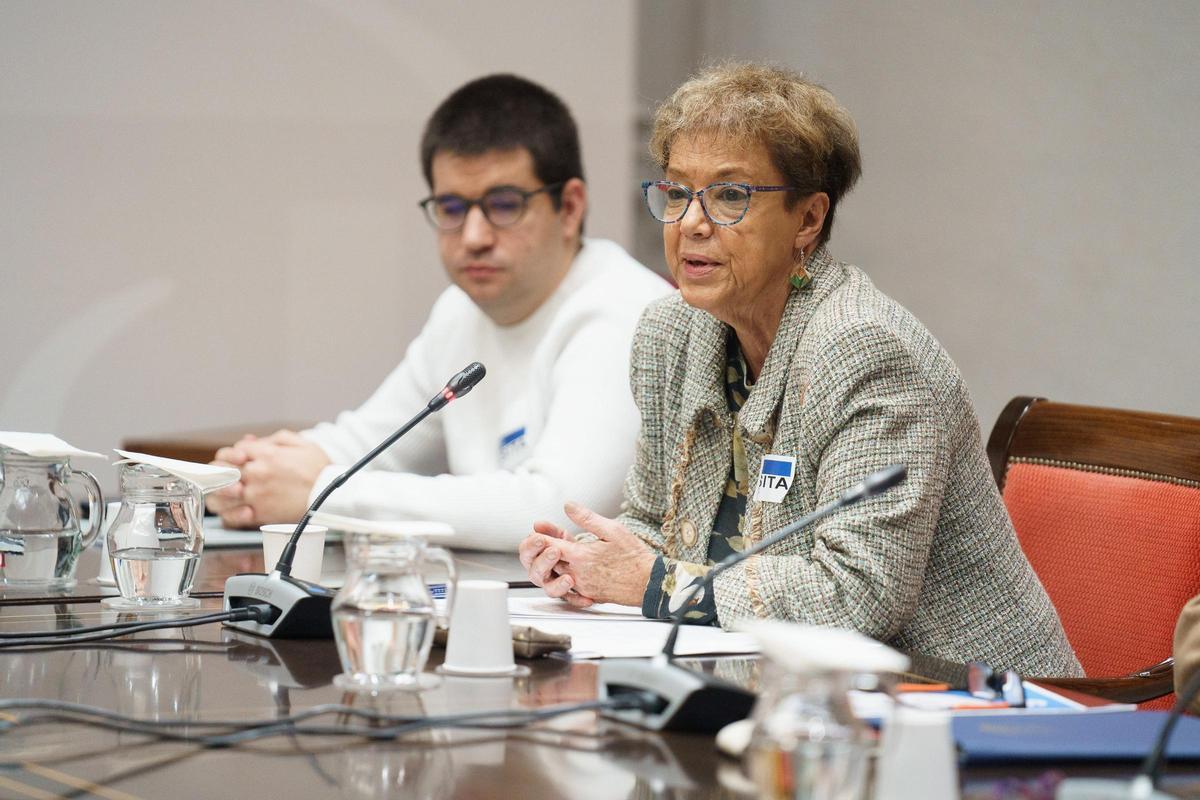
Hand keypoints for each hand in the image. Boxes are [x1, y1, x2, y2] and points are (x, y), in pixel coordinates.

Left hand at [205, 430, 330, 528]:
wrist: (333, 495)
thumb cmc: (319, 470)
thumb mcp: (301, 443)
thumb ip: (275, 439)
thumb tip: (254, 442)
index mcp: (266, 453)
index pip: (231, 452)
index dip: (230, 456)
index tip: (236, 462)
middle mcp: (257, 473)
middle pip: (219, 471)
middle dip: (217, 474)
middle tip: (223, 478)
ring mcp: (256, 494)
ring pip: (219, 495)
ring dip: (217, 494)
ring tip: (225, 496)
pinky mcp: (260, 514)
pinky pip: (233, 517)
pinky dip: (229, 514)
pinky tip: (236, 510)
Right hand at [519, 521, 587, 606]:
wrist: (591, 561)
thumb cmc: (572, 547)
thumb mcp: (563, 535)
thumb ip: (551, 530)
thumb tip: (538, 524)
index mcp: (538, 556)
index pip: (526, 552)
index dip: (531, 546)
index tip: (540, 539)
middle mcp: (544, 572)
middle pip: (534, 572)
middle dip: (543, 562)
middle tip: (554, 551)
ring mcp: (555, 584)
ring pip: (549, 589)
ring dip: (557, 584)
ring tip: (569, 579)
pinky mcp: (569, 595)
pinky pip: (571, 600)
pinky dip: (578, 599)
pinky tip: (587, 597)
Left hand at [524, 502, 656, 607]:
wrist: (648, 583)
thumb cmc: (634, 557)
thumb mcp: (612, 530)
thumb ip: (587, 518)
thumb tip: (569, 506)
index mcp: (581, 556)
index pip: (550, 545)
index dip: (541, 536)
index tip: (537, 529)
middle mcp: (577, 573)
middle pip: (549, 561)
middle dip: (543, 550)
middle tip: (540, 538)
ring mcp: (582, 586)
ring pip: (557, 574)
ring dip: (552, 563)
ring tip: (554, 552)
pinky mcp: (588, 594)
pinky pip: (568, 586)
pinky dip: (564, 575)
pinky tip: (569, 567)